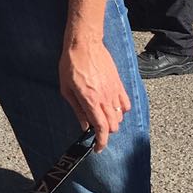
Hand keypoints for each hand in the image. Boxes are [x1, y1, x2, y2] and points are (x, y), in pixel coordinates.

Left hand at [59, 38, 130, 152]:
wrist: (85, 44)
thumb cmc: (71, 65)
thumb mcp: (66, 89)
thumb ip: (77, 109)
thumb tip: (84, 126)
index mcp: (90, 101)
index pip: (101, 128)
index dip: (101, 142)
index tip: (97, 148)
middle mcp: (105, 98)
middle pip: (113, 126)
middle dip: (105, 133)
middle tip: (96, 131)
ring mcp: (114, 91)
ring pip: (120, 117)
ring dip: (112, 122)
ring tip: (101, 117)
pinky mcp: (119, 84)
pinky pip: (126, 104)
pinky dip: (121, 111)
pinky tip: (112, 108)